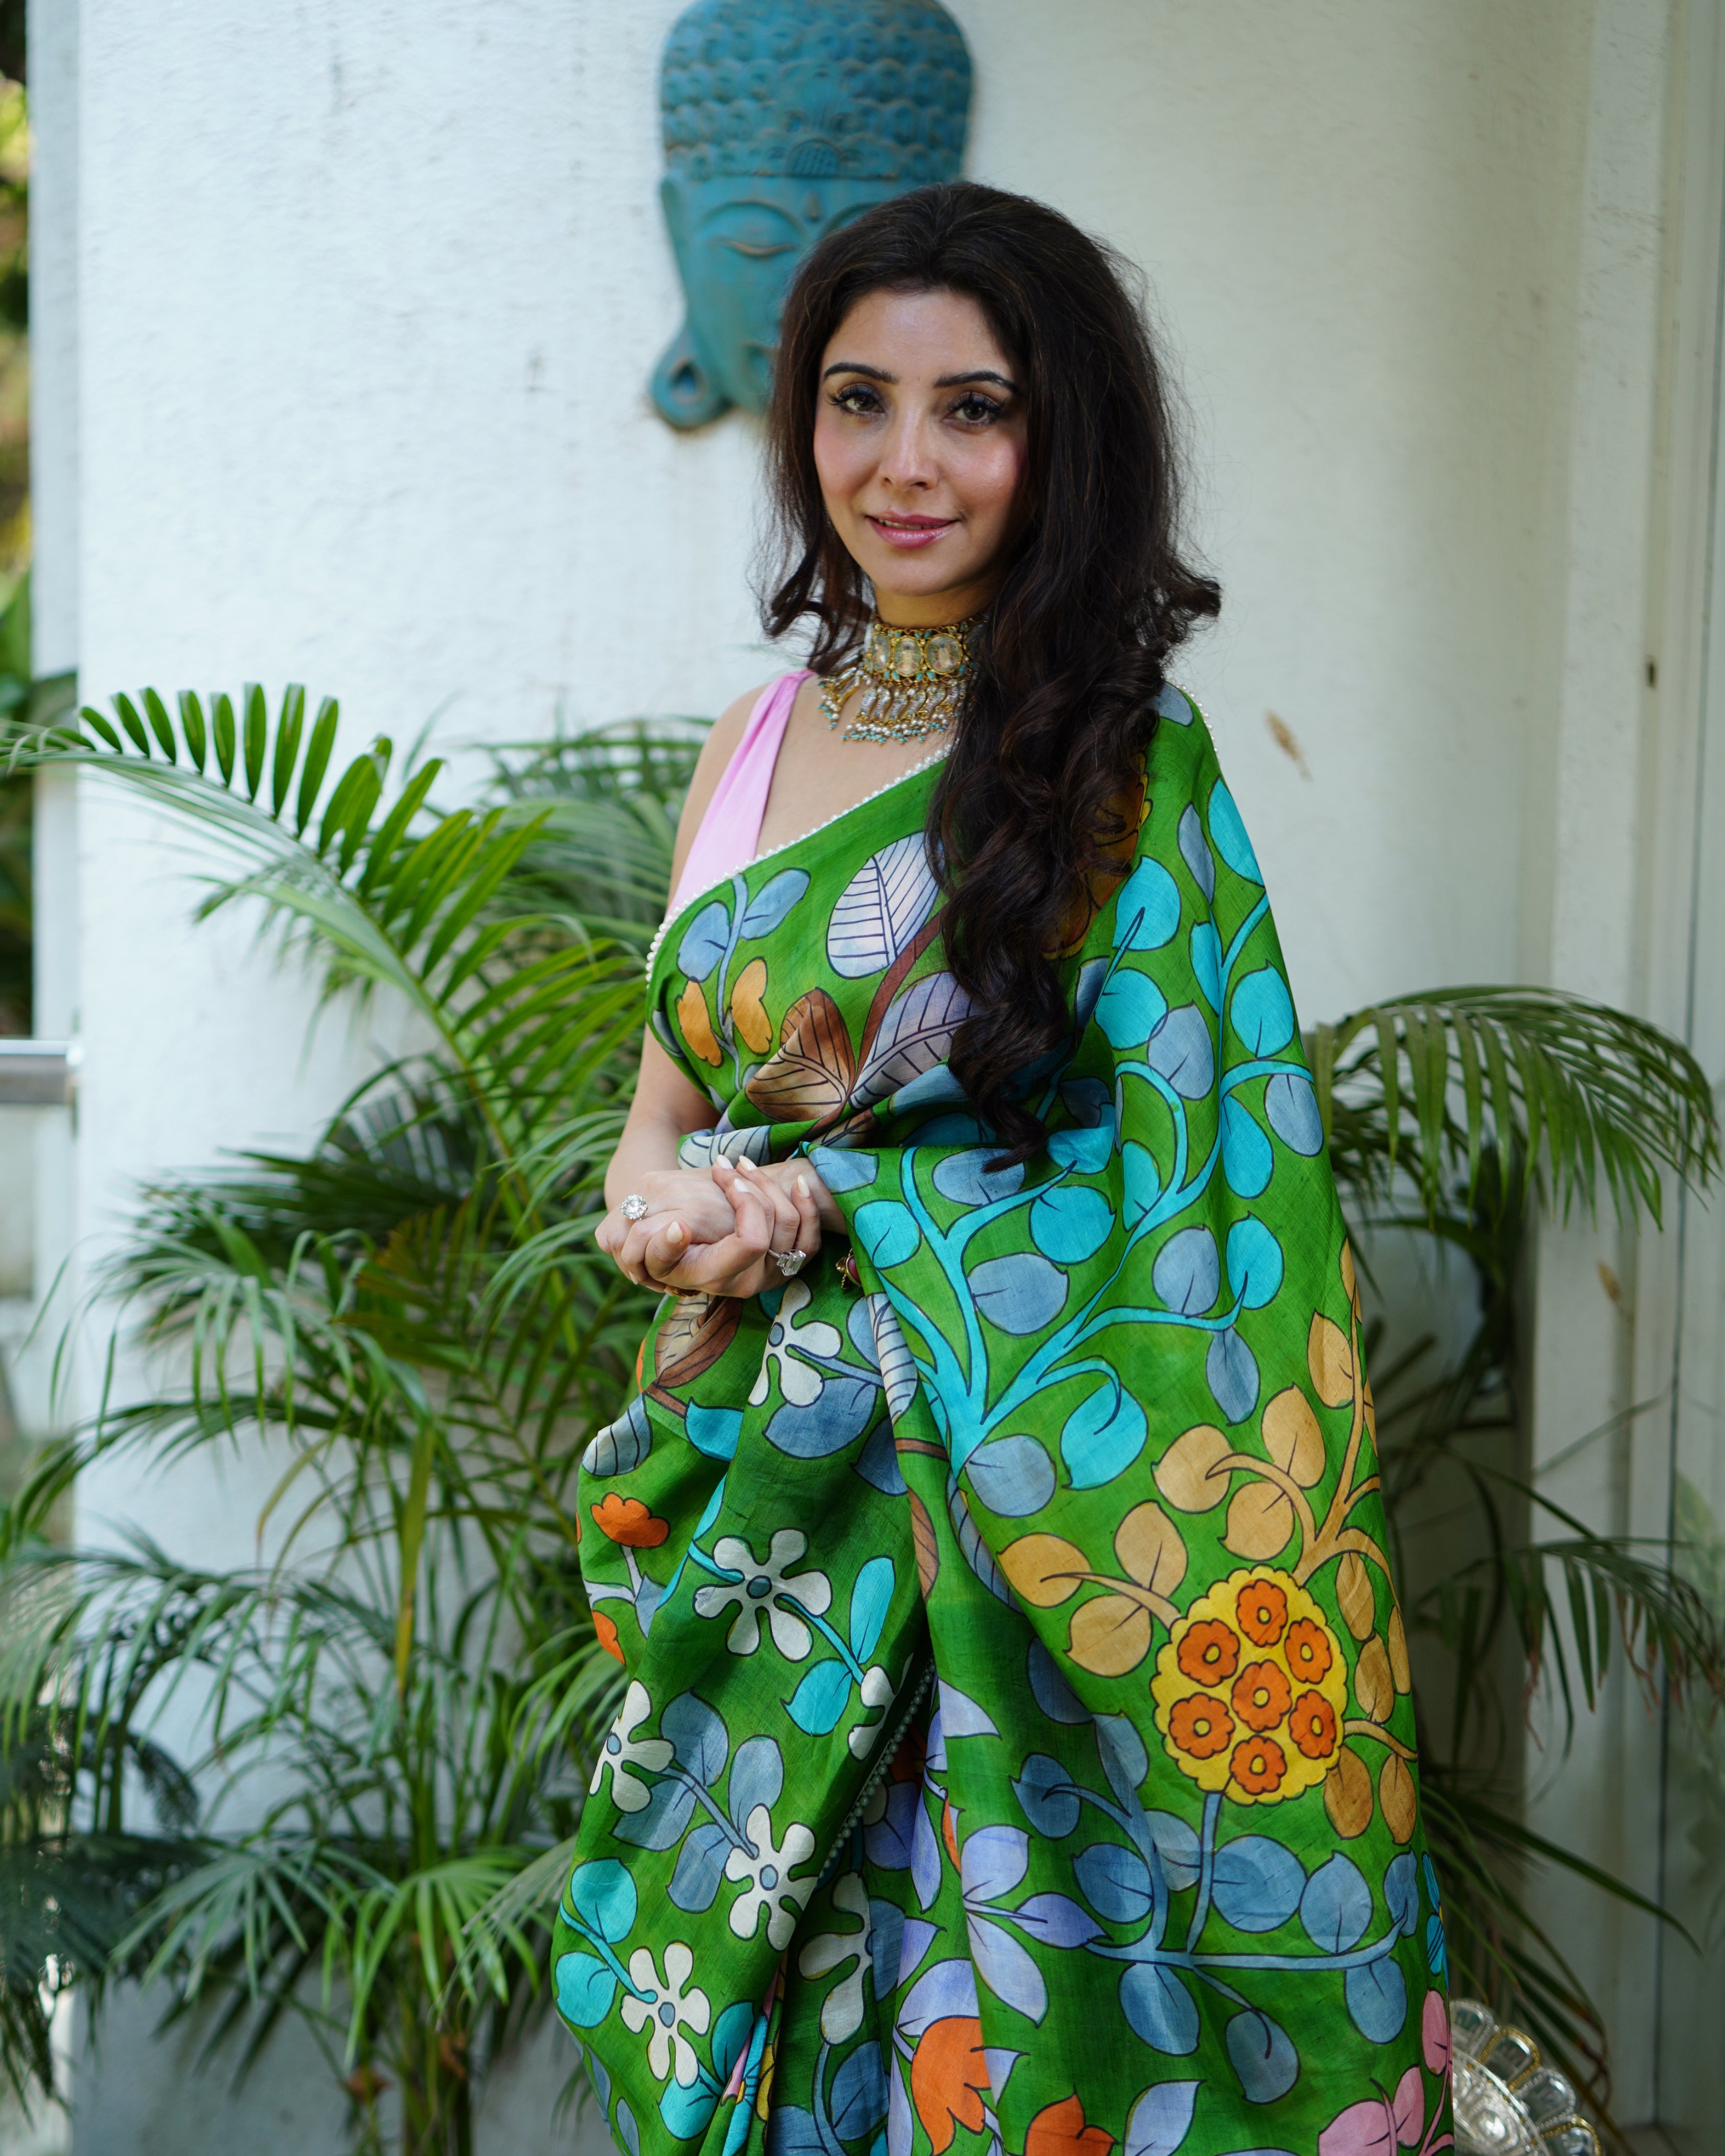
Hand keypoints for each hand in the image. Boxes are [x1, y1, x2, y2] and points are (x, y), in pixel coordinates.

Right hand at [610, 1157, 822, 1298]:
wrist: (681, 1247)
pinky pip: (813, 1235)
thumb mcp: (645, 1247)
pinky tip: (795, 1180)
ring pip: (794, 1222)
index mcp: (718, 1277)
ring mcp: (774, 1273)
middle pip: (777, 1225)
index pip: (752, 1241)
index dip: (745, 1205)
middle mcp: (752, 1282)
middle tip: (726, 1165)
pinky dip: (806, 1203)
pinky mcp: (790, 1262)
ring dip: (770, 1184)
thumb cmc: (659, 1244)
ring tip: (740, 1164)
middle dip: (753, 1185)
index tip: (719, 1173)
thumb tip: (677, 1229)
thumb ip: (655, 1246)